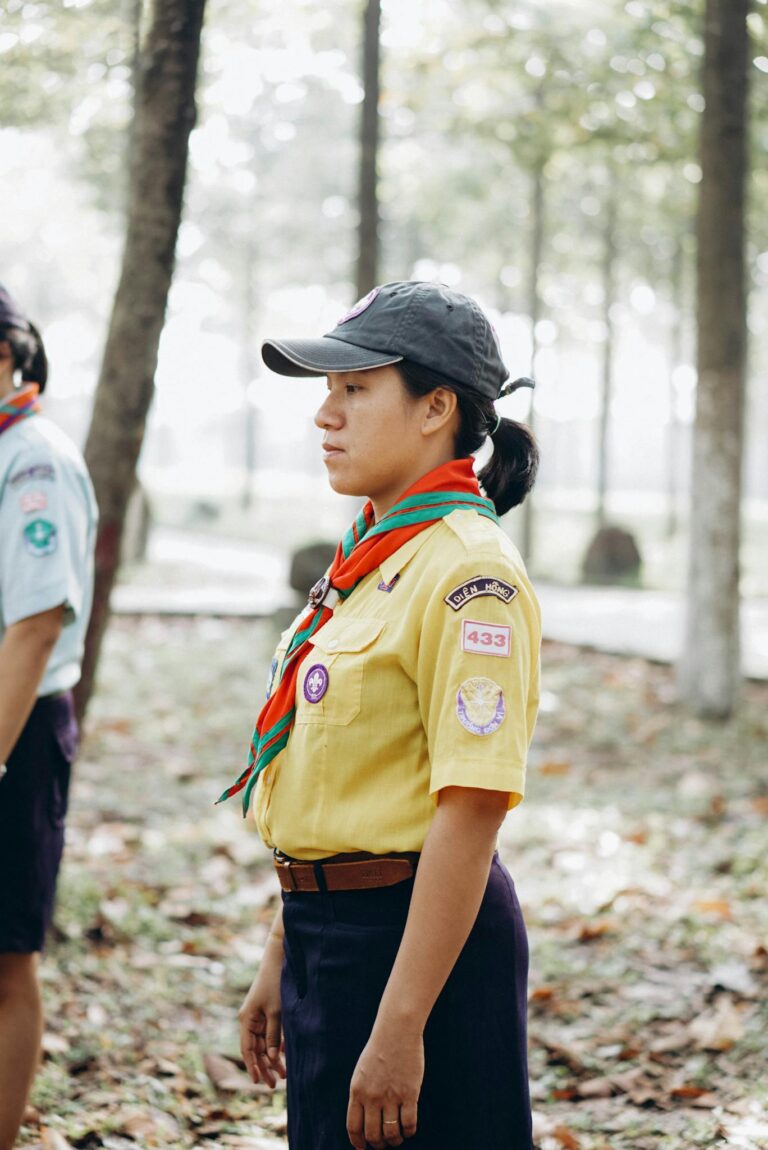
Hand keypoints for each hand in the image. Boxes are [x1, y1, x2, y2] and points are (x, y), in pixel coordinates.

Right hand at [238, 933, 285, 1087]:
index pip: (247, 1049)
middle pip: (255, 1049)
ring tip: (282, 1075)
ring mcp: (258, 1016)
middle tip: (273, 1085)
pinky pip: (270, 1035)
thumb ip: (273, 1035)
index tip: (258, 1082)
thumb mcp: (275, 1012)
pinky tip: (283, 1056)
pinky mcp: (267, 1013)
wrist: (278, 960)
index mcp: (246, 1020)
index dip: (252, 1066)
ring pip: (263, 1044)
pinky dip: (276, 1045)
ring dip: (272, 1059)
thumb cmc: (275, 984)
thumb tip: (271, 1058)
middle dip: (264, 1067)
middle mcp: (249, 1020)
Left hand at [346, 1025, 422, 1148]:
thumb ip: (361, 1095)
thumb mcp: (361, 1072)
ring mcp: (391, 1096)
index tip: (363, 1148)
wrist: (397, 1030)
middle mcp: (372, 1097)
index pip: (354, 1127)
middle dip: (378, 1145)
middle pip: (373, 1135)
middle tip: (383, 1144)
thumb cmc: (379, 1050)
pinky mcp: (409, 1094)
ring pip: (391, 1133)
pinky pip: (409, 1124)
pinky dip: (409, 1132)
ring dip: (394, 1141)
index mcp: (357, 1091)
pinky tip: (408, 1130)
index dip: (358, 1143)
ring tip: (396, 1138)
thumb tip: (363, 1122)